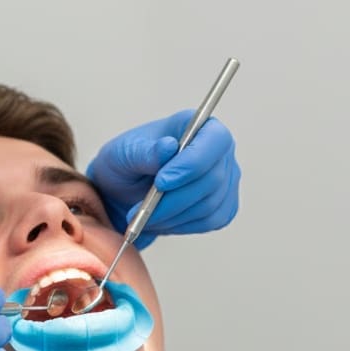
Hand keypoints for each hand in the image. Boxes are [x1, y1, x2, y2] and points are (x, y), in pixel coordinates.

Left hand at [86, 110, 239, 248]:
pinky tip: (160, 221)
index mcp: (199, 124)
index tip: (161, 183)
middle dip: (174, 200)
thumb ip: (145, 152)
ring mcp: (225, 178)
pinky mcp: (223, 205)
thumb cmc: (126, 163)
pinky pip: (210, 221)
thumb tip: (168, 146)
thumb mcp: (124, 153)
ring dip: (172, 216)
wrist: (123, 189)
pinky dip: (180, 226)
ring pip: (209, 205)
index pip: (215, 139)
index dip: (192, 163)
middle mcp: (219, 150)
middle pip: (213, 179)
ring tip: (143, 217)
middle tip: (140, 211)